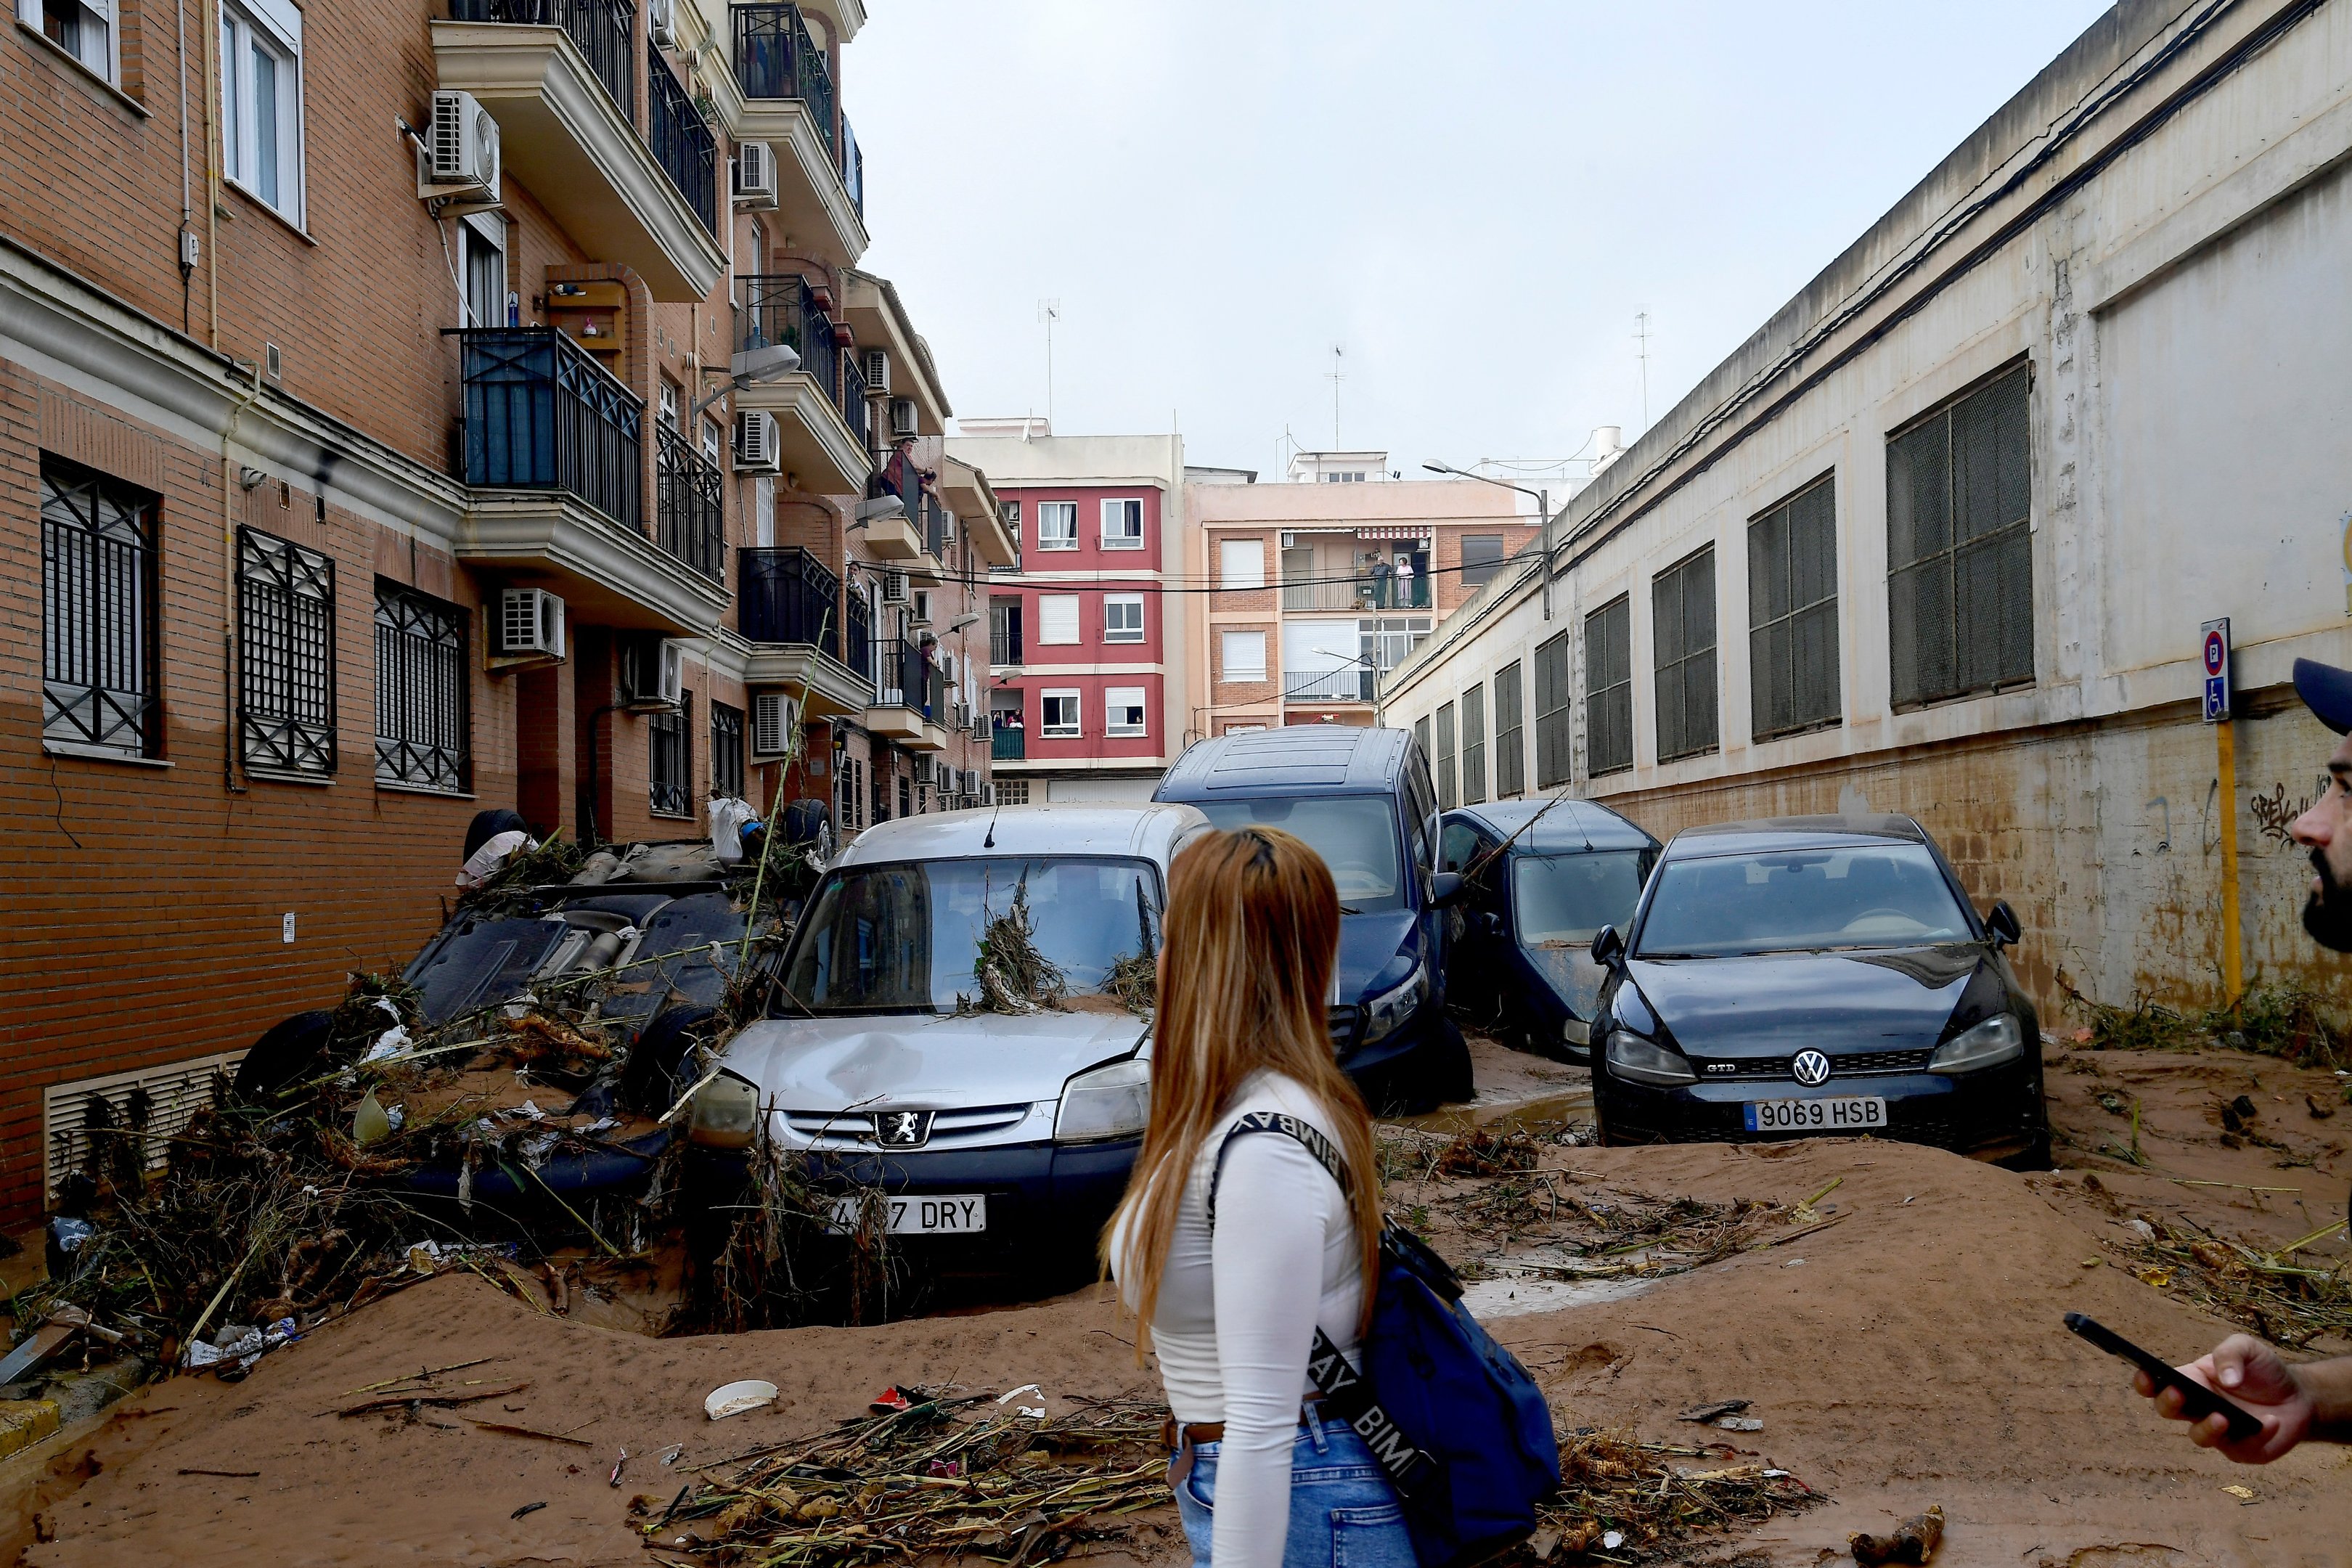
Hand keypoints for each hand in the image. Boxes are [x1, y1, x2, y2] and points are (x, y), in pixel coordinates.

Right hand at [2132, 1334, 2313, 1463]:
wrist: (2299, 1396)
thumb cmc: (2264, 1371)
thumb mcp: (2248, 1348)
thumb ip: (2230, 1353)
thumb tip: (2225, 1380)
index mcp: (2191, 1381)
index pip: (2157, 1383)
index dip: (2145, 1381)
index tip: (2145, 1374)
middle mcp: (2198, 1408)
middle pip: (2168, 1411)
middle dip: (2168, 1403)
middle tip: (2179, 1394)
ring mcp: (2218, 1432)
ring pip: (2199, 1436)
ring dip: (2207, 1428)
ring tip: (2223, 1417)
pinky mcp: (2243, 1450)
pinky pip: (2243, 1448)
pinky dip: (2257, 1435)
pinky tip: (2271, 1422)